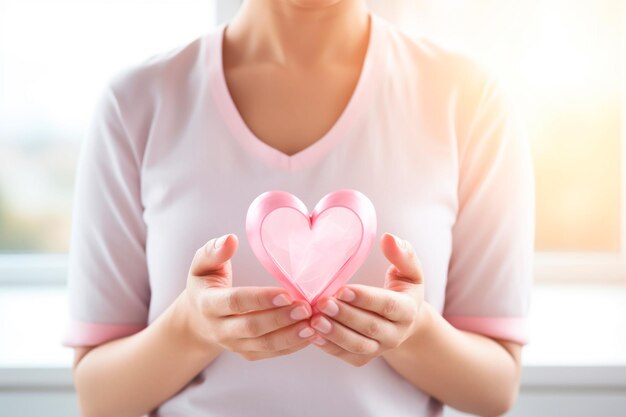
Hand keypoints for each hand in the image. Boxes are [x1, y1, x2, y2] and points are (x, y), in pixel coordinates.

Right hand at [178, 233, 317, 360]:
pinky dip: (292, 346)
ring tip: (313, 324)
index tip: (286, 293)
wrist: (196, 321)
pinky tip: (310, 335)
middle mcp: (220, 328)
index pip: (235, 302)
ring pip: (263, 345)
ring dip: (290, 336)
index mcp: (208, 304)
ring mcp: (233, 344)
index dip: (260, 299)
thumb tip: (230, 239)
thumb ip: (214, 252)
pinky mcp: (247, 353)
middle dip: (281, 319)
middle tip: (306, 308)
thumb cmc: (205, 286)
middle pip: (252, 327)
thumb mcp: (202, 266)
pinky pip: (270, 353)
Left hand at [309, 232, 425, 366]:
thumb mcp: (409, 271)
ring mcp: (380, 349)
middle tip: (322, 303)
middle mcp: (396, 334)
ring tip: (314, 320)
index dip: (365, 298)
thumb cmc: (403, 290)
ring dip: (335, 333)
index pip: (388, 306)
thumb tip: (388, 238)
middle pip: (370, 327)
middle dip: (345, 315)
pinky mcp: (363, 358)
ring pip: (358, 346)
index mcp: (408, 310)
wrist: (404, 322)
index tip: (343, 289)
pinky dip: (328, 347)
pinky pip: (345, 355)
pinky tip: (312, 334)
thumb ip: (402, 255)